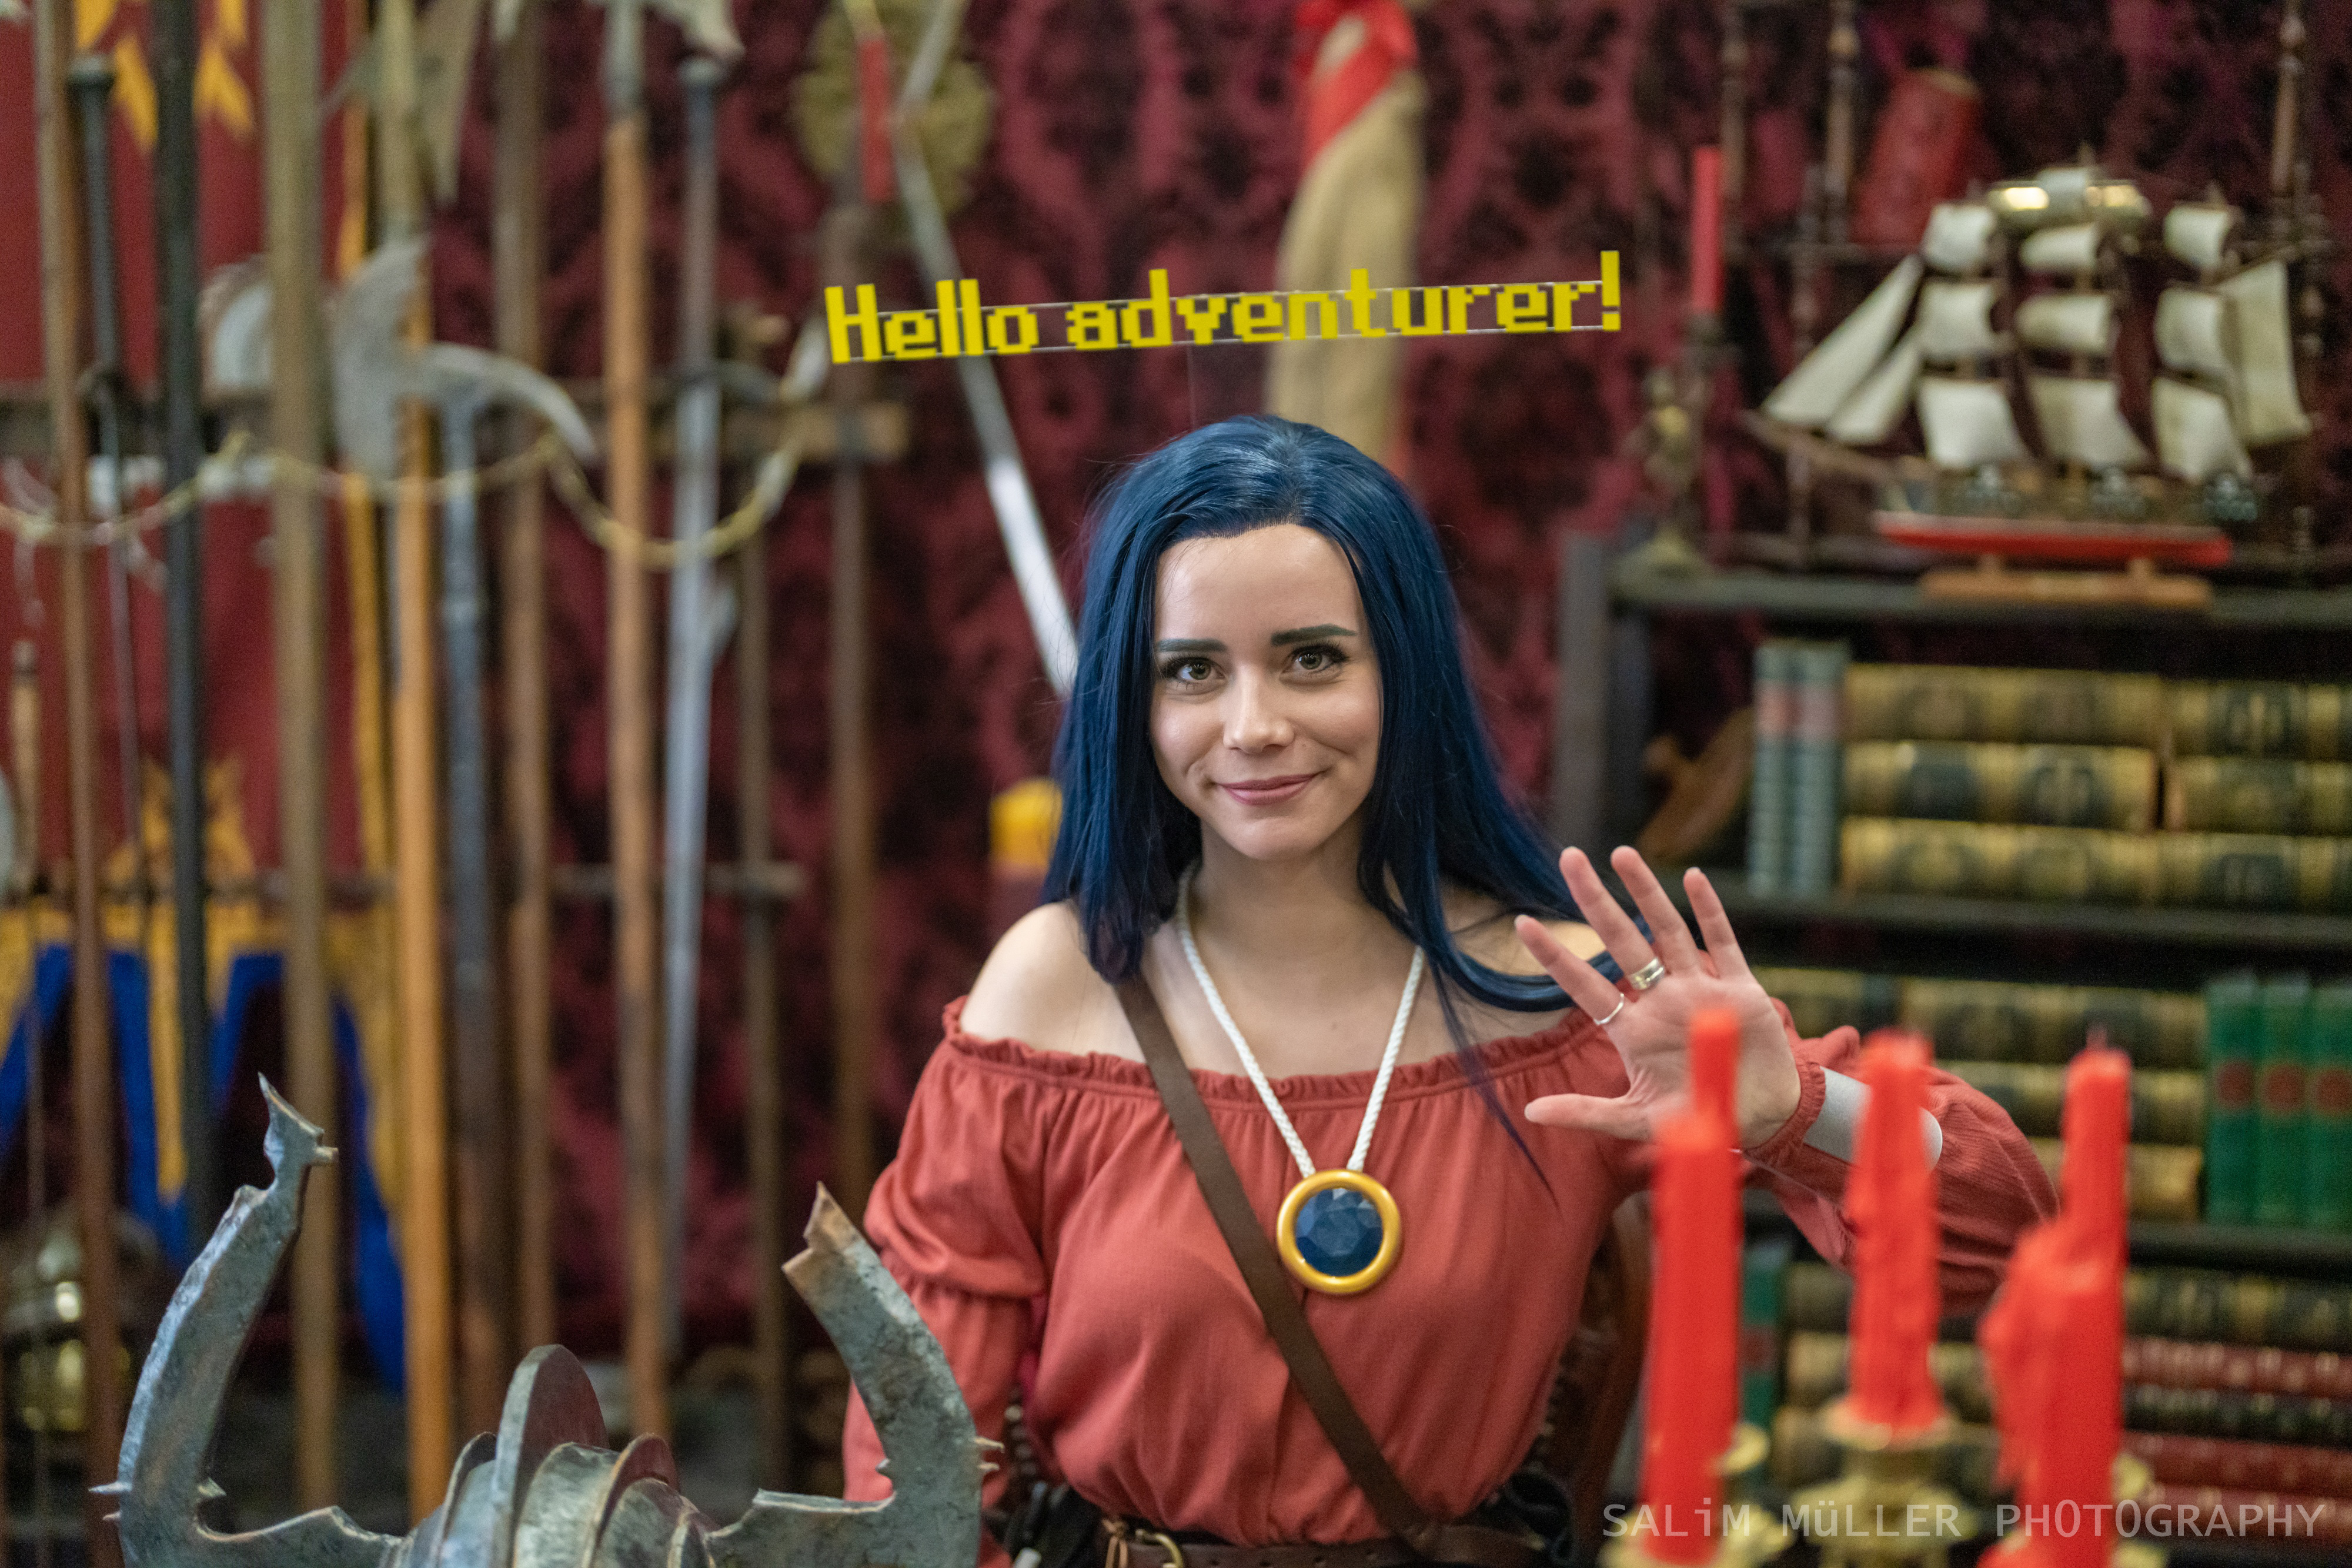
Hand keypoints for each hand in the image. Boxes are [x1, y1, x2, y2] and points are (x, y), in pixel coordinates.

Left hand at [1514, 846, 1800, 1147]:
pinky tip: (1691, 877)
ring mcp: (1699, 991)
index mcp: (1633, 1030)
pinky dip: (1709, 910)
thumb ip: (1585, 1112)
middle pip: (1622, 941)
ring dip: (1646, 893)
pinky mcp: (1741, 990)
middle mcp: (1661, 1001)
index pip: (1585, 985)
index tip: (1522, 923)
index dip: (1555, 956)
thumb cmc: (1698, 1119)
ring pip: (1668, 931)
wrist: (1762, 1121)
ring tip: (1621, 853)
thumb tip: (1528, 1112)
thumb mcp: (1636, 1121)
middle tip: (1568, 857)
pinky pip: (1723, 943)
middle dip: (1595, 900)